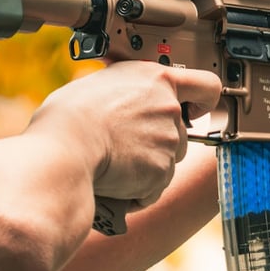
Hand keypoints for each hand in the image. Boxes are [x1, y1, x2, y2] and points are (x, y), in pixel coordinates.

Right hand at [24, 61, 221, 206]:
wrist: (63, 147)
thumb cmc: (69, 116)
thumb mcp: (101, 84)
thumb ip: (127, 90)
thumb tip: (123, 97)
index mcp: (156, 79)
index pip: (206, 85)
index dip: (204, 100)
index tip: (197, 108)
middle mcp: (169, 108)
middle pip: (180, 132)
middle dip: (158, 143)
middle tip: (126, 145)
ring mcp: (168, 141)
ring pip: (167, 161)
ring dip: (148, 167)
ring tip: (114, 162)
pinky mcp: (161, 171)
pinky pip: (153, 188)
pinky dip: (137, 191)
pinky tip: (114, 181)